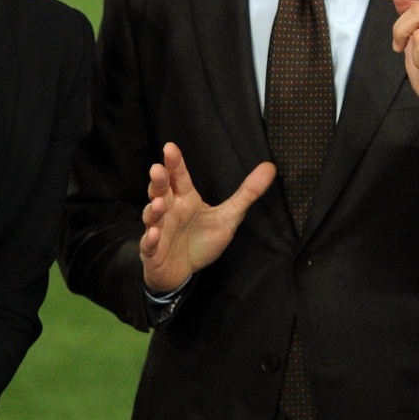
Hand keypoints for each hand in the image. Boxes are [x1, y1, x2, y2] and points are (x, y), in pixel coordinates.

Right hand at [141, 144, 275, 292]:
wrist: (182, 271)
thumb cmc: (200, 241)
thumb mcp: (228, 217)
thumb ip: (247, 193)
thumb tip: (270, 167)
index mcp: (185, 199)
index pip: (179, 177)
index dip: (174, 163)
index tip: (170, 147)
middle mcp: (169, 211)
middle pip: (161, 191)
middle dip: (158, 181)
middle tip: (157, 168)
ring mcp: (158, 230)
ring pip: (152, 215)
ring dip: (153, 209)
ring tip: (159, 203)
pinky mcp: (152, 251)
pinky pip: (148, 244)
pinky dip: (150, 239)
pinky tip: (154, 234)